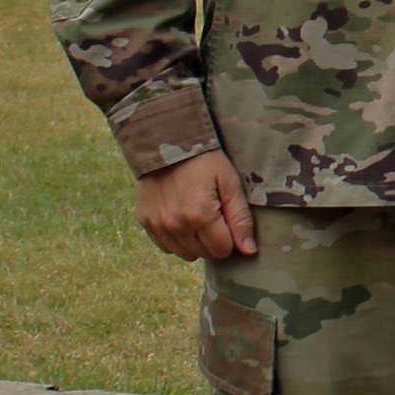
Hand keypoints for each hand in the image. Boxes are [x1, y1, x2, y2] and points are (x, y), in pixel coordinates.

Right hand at [135, 149, 257, 261]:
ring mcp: (157, 224)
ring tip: (197, 215)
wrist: (165, 139)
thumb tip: (249, 251)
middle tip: (213, 214)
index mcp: (200, 216)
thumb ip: (240, 218)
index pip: (223, 250)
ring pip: (185, 254)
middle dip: (214, 240)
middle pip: (205, 254)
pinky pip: (166, 246)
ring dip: (195, 242)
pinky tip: (180, 217)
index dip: (230, 237)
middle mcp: (176, 225)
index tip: (227, 218)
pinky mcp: (145, 221)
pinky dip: (176, 238)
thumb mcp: (229, 182)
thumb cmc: (204, 160)